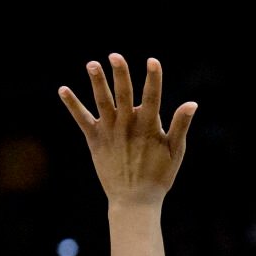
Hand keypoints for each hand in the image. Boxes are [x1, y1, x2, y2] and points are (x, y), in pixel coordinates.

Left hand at [59, 54, 196, 209]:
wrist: (134, 200)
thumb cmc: (159, 176)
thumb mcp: (176, 151)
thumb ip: (181, 126)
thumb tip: (191, 103)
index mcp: (149, 127)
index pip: (152, 97)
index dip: (153, 78)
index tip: (152, 61)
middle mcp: (127, 127)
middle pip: (123, 95)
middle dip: (120, 74)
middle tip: (114, 55)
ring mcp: (109, 133)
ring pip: (101, 103)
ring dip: (96, 82)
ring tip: (92, 64)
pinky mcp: (94, 141)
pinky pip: (81, 119)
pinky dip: (72, 105)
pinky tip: (63, 89)